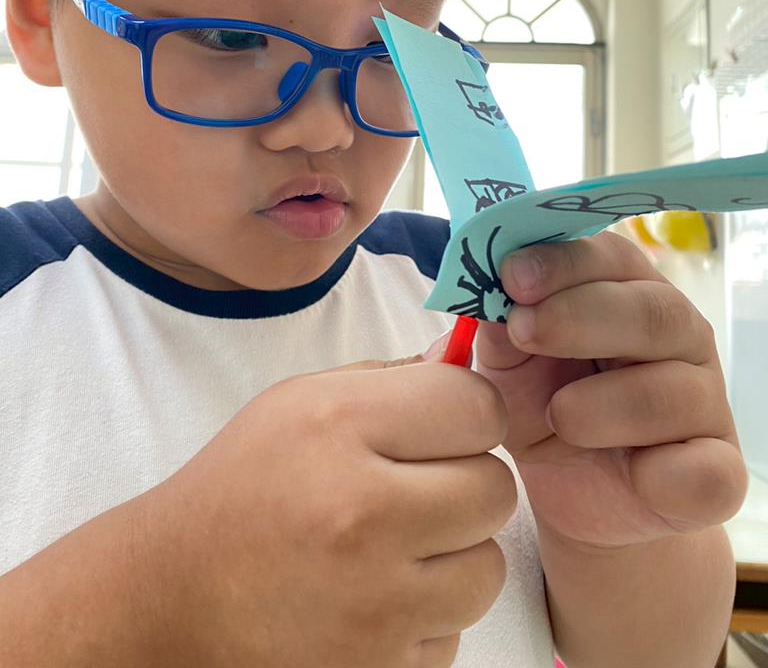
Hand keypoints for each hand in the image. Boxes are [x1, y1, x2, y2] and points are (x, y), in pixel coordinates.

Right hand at [144, 359, 515, 666]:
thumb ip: (390, 376)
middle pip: (496, 489)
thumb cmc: (243, 483)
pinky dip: (426, 615)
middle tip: (420, 489)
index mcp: (342, 427)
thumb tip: (463, 359)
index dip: (469, 413)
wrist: (174, 594)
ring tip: (398, 546)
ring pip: (488, 568)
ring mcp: (373, 602)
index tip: (446, 426)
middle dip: (468, 483)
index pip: (478, 407)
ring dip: (456, 555)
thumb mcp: (299, 400)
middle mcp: (363, 513)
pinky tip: (376, 596)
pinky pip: (453, 632)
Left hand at [474, 232, 747, 549]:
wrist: (573, 495)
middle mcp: (679, 336)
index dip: (563, 263)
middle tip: (525, 329)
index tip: (512, 275)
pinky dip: (658, 473)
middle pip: (653, 310)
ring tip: (558, 417)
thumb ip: (502, 326)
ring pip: (672, 390)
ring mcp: (705, 403)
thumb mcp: (508, 364)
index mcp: (629, 291)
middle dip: (580, 316)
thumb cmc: (542, 408)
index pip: (612, 257)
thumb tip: (485, 291)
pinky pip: (705, 470)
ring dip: (599, 405)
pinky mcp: (718, 472)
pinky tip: (627, 471)